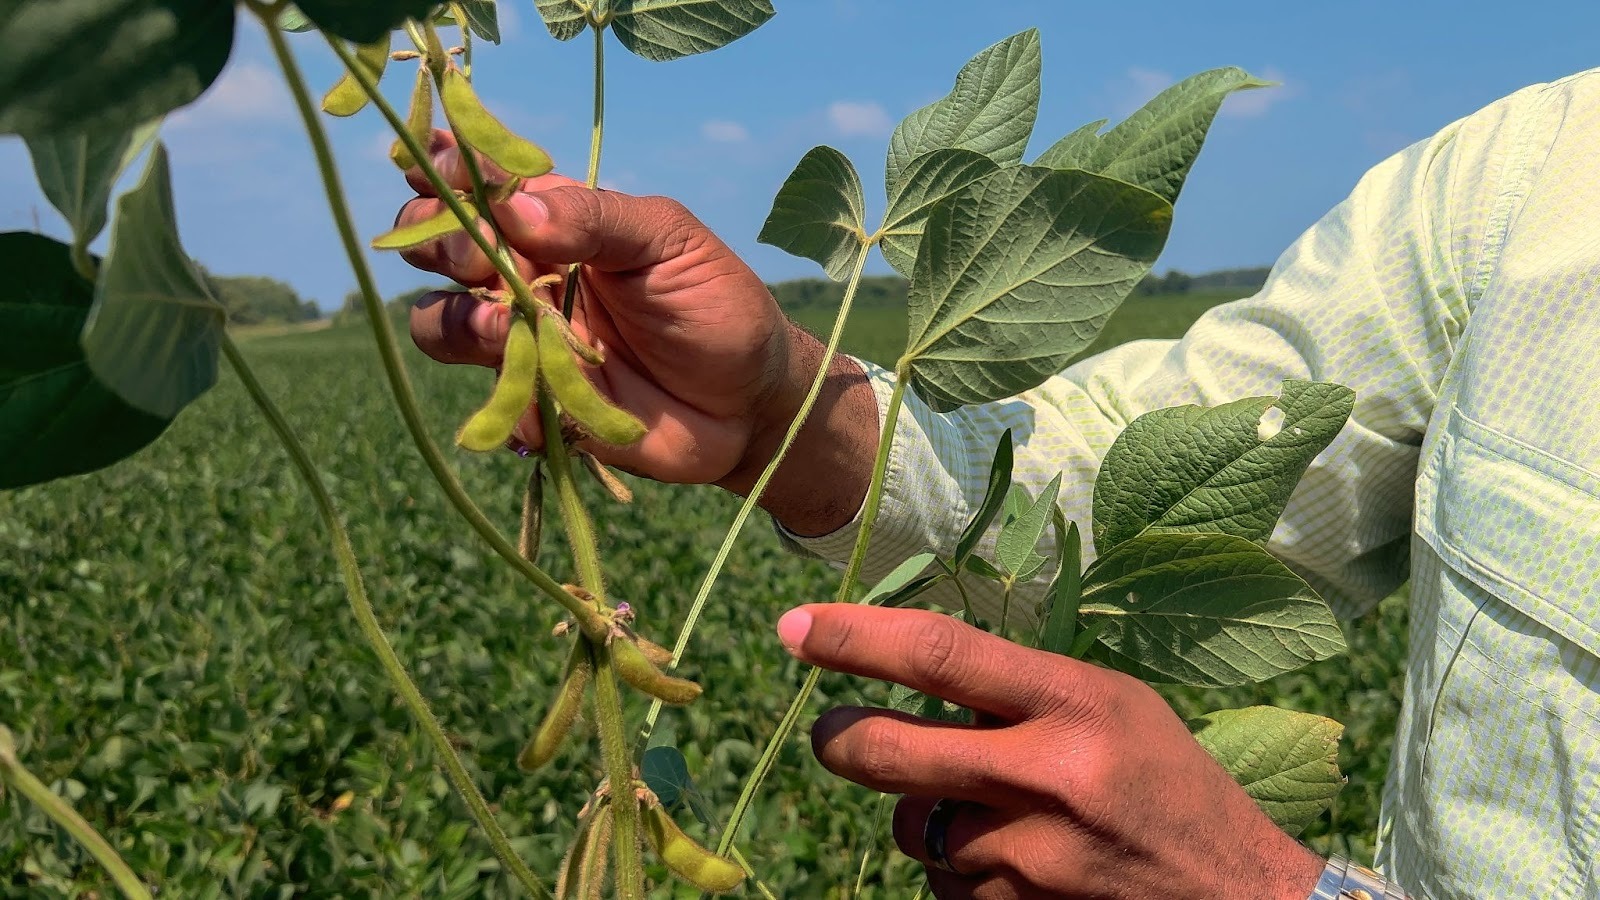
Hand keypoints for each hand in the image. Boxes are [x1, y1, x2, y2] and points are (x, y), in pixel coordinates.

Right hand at [396, 133, 877, 533]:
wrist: (748, 403)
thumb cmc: (715, 305)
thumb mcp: (669, 242)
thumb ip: (596, 219)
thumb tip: (511, 207)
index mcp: (555, 220)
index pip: (481, 183)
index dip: (446, 171)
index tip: (436, 170)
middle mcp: (523, 273)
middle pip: (437, 246)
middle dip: (439, 242)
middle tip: (483, 259)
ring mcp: (521, 339)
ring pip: (440, 320)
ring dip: (459, 319)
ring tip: (506, 328)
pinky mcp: (532, 399)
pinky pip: (485, 394)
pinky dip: (501, 388)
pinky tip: (540, 382)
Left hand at [777, 604, 1324, 899]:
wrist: (1232, 894)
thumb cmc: (1166, 782)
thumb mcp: (1112, 704)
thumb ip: (1018, 689)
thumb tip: (910, 668)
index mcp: (1074, 702)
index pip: (940, 655)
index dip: (854, 638)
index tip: (795, 627)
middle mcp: (1045, 776)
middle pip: (887, 752)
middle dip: (839, 737)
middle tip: (833, 730)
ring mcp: (1027, 859)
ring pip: (912, 826)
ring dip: (924, 814)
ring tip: (988, 809)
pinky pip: (944, 884)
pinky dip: (960, 870)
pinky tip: (1018, 862)